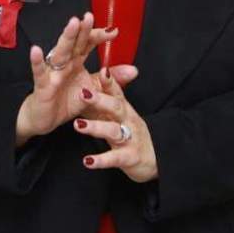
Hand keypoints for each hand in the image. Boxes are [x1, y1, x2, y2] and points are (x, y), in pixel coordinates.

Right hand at [15, 12, 118, 146]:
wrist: (46, 119)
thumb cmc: (67, 100)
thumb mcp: (94, 89)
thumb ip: (111, 79)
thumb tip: (134, 70)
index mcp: (76, 61)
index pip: (88, 43)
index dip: (99, 36)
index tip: (114, 30)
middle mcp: (65, 63)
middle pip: (75, 43)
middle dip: (83, 30)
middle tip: (90, 16)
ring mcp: (53, 72)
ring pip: (60, 52)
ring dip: (67, 38)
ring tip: (73, 24)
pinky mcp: (42, 85)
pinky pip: (39, 73)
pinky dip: (37, 62)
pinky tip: (36, 50)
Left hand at [76, 66, 157, 183]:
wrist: (154, 159)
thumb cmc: (132, 133)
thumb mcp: (121, 115)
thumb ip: (106, 99)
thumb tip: (88, 83)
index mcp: (124, 109)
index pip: (116, 91)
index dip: (109, 81)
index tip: (101, 70)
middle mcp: (128, 121)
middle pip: (115, 107)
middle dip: (99, 100)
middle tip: (82, 93)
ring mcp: (130, 138)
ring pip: (113, 131)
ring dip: (95, 127)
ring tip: (78, 125)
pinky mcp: (129, 157)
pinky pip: (114, 158)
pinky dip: (101, 160)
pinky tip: (88, 161)